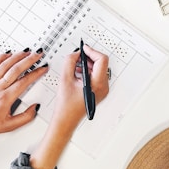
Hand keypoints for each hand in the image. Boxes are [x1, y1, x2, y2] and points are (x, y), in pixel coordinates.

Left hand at [0, 49, 48, 137]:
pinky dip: (1, 57)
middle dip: (29, 60)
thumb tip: (35, 108)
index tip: (43, 68)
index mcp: (5, 98)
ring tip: (26, 51)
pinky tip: (8, 53)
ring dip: (17, 56)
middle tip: (38, 54)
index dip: (35, 73)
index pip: (24, 81)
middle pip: (16, 69)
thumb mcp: (10, 126)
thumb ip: (26, 117)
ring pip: (5, 65)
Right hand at [29, 45, 108, 168]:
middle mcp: (103, 87)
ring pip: (98, 69)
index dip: (92, 51)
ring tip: (75, 65)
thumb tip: (75, 53)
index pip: (102, 60)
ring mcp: (102, 90)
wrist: (66, 120)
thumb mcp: (65, 79)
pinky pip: (96, 76)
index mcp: (98, 84)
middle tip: (78, 56)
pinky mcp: (98, 91)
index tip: (83, 49)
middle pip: (101, 64)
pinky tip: (77, 72)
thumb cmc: (66, 106)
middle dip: (89, 57)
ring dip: (87, 64)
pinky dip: (87, 71)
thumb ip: (70, 62)